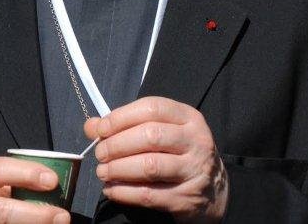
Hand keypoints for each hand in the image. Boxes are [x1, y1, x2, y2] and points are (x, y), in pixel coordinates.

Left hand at [84, 97, 227, 223]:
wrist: (215, 192)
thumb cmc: (181, 154)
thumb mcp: (163, 132)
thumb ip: (127, 125)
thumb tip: (91, 126)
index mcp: (189, 117)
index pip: (152, 108)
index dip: (121, 117)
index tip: (100, 129)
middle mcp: (195, 141)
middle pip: (150, 136)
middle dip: (117, 145)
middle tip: (100, 154)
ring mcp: (193, 170)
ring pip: (149, 166)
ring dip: (118, 169)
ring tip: (103, 172)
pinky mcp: (186, 198)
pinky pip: (148, 194)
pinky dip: (124, 192)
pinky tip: (111, 190)